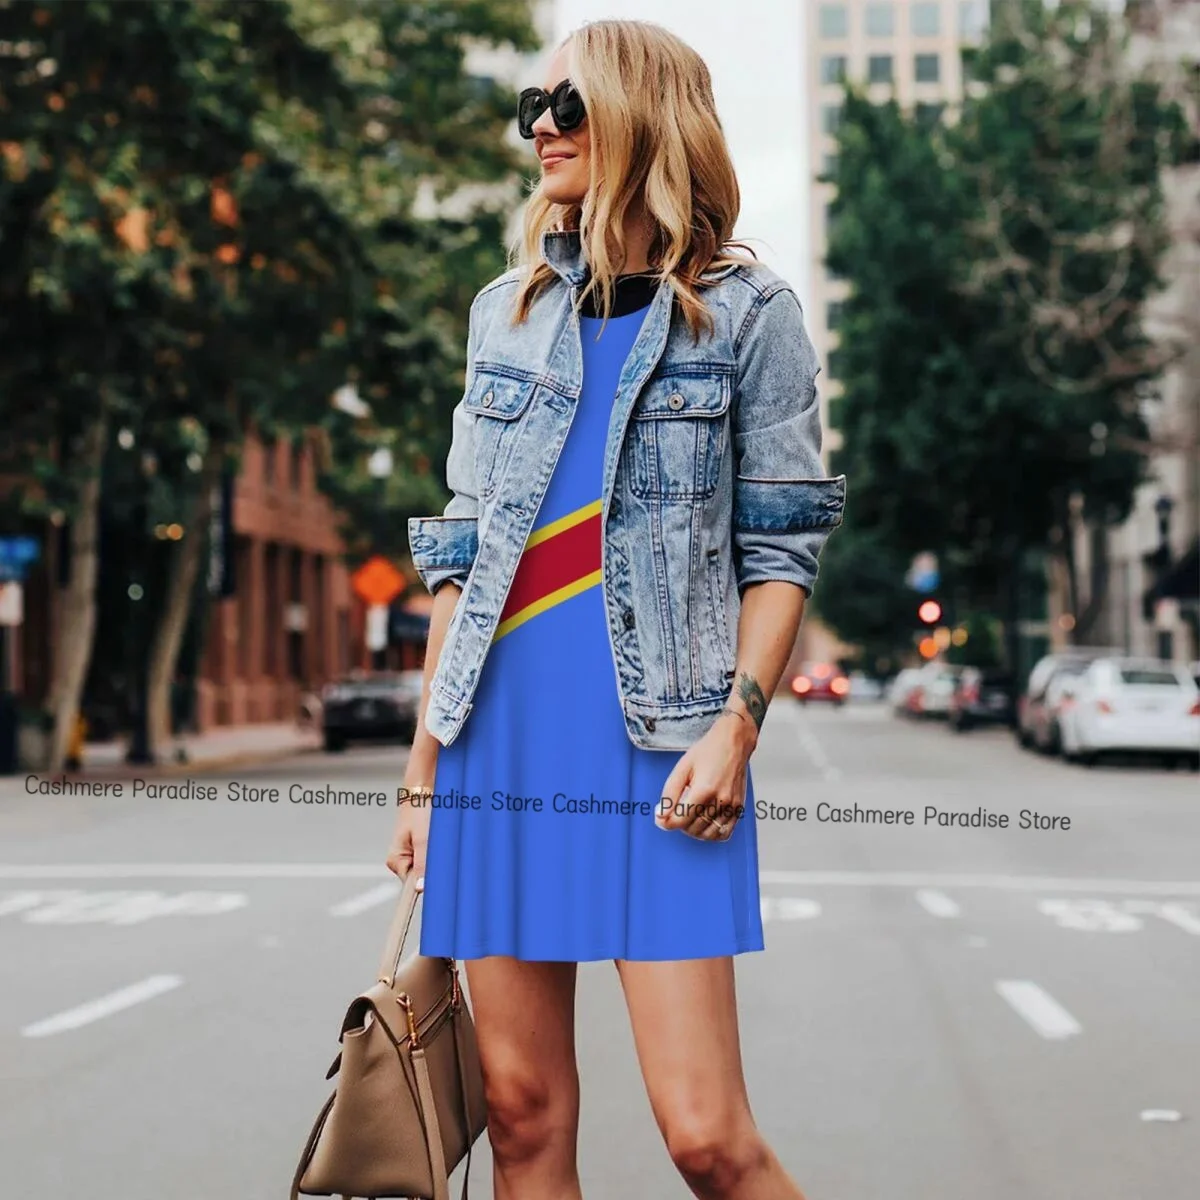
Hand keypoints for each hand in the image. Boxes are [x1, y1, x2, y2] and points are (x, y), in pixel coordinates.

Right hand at [386, 774, 433, 880]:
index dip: (427, 885)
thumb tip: (420, 889)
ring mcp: (413, 854)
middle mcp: (403, 860)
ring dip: (440, 859)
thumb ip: (422, 863)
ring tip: (442, 841)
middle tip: (443, 851)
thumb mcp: (423, 838)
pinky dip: (442, 852)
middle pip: (423, 877)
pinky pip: (435, 857)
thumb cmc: (420, 808)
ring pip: (431, 867)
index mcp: (396, 860)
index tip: (441, 884)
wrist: (425, 787)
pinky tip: (445, 841)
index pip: (411, 886)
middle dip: (435, 869)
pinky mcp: (423, 847)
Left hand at [655, 709, 756, 841]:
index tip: (661, 817)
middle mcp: (721, 800)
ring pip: (707, 834)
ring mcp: (732, 806)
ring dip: (693, 830)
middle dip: (679, 823)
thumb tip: (661, 815)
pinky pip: (724, 833)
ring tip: (689, 815)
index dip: (666, 822)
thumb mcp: (682, 768)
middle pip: (693, 828)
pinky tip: (704, 822)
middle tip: (677, 808)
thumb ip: (669, 793)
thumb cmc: (708, 752)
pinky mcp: (739, 809)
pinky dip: (711, 833)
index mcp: (704, 789)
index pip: (681, 820)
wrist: (733, 743)